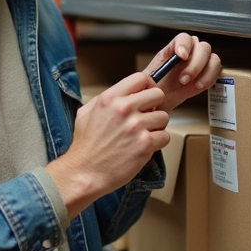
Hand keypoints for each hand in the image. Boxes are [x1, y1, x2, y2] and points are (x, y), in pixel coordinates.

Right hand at [46, 72, 170, 218]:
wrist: (84, 172)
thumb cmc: (85, 146)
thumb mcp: (86, 113)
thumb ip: (106, 99)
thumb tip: (124, 93)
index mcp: (110, 98)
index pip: (141, 78)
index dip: (146, 87)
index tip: (145, 97)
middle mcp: (124, 109)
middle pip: (158, 94)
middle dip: (155, 105)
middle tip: (147, 116)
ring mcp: (136, 126)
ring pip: (164, 116)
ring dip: (157, 126)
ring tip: (143, 134)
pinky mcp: (145, 144)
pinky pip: (165, 136)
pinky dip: (158, 142)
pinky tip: (144, 146)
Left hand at [144, 33, 221, 111]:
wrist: (160, 100)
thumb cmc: (154, 87)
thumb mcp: (148, 78)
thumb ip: (152, 72)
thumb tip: (154, 70)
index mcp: (174, 48)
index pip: (184, 38)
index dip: (184, 45)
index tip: (181, 56)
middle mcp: (190, 52)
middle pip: (202, 47)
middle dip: (195, 64)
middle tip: (184, 79)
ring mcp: (201, 62)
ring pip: (212, 58)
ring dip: (205, 72)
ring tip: (193, 85)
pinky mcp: (208, 74)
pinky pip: (216, 71)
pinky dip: (209, 79)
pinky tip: (198, 86)